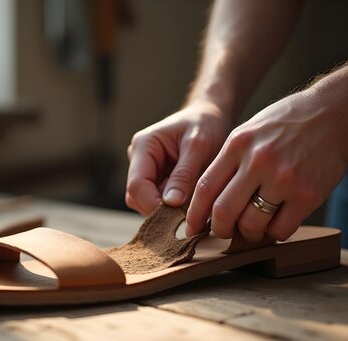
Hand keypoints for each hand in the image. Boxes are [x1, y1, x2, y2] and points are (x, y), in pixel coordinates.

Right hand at [126, 100, 230, 215]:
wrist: (209, 117)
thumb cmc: (205, 125)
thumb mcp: (198, 146)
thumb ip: (184, 174)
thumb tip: (171, 203)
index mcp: (143, 146)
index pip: (137, 185)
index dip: (153, 205)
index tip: (179, 216)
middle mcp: (138, 159)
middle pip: (138, 196)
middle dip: (161, 208)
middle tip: (190, 212)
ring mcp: (145, 170)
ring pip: (145, 201)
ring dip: (167, 208)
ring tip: (193, 202)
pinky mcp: (154, 179)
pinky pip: (157, 200)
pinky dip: (173, 205)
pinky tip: (190, 199)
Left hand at [186, 89, 347, 241]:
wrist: (334, 113)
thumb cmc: (285, 125)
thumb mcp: (248, 133)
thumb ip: (227, 163)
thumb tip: (206, 202)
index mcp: (237, 145)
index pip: (204, 188)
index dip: (194, 214)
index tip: (191, 228)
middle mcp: (258, 161)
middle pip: (223, 211)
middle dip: (218, 230)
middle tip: (222, 233)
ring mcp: (284, 179)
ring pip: (251, 225)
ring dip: (248, 233)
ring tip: (252, 227)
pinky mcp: (308, 194)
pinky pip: (281, 230)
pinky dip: (274, 233)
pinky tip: (277, 221)